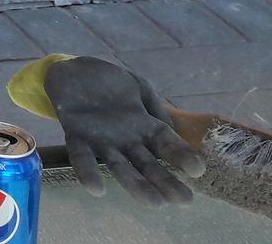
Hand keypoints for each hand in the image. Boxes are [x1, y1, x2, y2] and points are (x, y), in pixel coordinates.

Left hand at [43, 56, 204, 205]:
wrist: (73, 69)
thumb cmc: (110, 82)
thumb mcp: (139, 86)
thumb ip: (155, 105)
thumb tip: (171, 130)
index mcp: (145, 127)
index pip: (168, 145)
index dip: (183, 157)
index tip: (198, 170)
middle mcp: (126, 141)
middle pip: (149, 165)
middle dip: (166, 182)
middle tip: (184, 200)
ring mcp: (102, 141)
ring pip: (120, 167)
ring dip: (135, 185)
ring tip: (153, 202)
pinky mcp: (76, 136)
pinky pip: (81, 157)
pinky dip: (88, 172)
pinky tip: (97, 189)